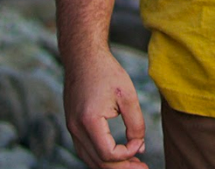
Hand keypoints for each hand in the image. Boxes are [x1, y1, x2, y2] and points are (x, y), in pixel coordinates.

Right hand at [63, 50, 147, 168]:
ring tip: (133, 164)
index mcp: (89, 121)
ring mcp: (71, 129)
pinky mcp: (72, 126)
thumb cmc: (106, 71)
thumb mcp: (127, 94)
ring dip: (111, 165)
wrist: (83, 57)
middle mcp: (76, 129)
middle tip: (142, 168)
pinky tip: (117, 154)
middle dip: (121, 168)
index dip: (127, 154)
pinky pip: (86, 150)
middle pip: (98, 162)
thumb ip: (135, 122)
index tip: (141, 145)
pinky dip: (101, 156)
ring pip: (90, 159)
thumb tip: (139, 146)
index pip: (107, 154)